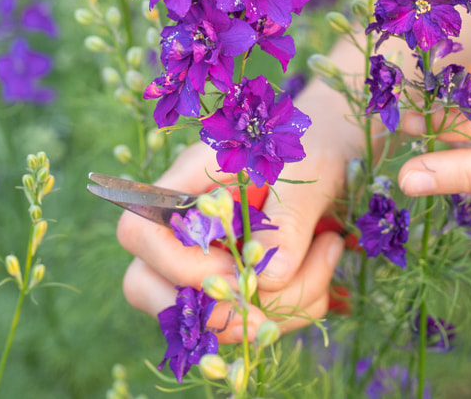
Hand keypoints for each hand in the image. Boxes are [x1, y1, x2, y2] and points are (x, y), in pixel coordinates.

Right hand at [119, 82, 362, 340]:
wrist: (332, 153)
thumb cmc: (313, 149)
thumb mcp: (307, 173)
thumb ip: (288, 220)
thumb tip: (268, 277)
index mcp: (186, 181)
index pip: (139, 232)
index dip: (181, 266)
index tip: (241, 273)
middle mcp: (182, 224)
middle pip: (143, 285)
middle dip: (207, 312)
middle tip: (264, 320)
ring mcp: (201, 259)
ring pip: (201, 314)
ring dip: (269, 311)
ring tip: (325, 256)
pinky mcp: (230, 285)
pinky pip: (240, 322)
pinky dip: (284, 314)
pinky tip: (322, 274)